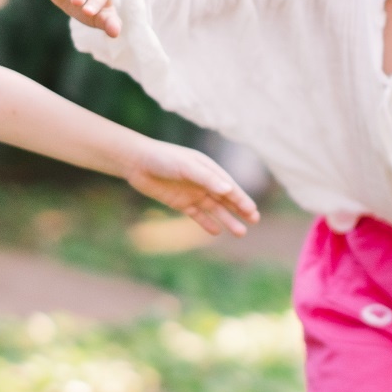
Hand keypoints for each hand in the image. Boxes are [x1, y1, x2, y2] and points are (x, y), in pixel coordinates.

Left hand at [127, 140, 259, 236]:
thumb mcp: (187, 166)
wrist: (136, 162)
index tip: (252, 211)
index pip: (230, 187)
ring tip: (240, 233)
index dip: (242, 199)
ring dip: (227, 220)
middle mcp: (204, 182)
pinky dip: (207, 223)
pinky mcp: (181, 203)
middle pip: (226, 199)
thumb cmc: (163, 158)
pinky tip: (217, 232)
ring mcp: (193, 193)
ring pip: (215, 209)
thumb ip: (207, 179)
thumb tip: (229, 191)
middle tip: (254, 221)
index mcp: (209, 170)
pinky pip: (197, 215)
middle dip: (240, 210)